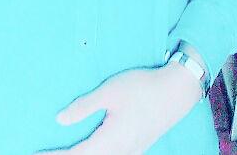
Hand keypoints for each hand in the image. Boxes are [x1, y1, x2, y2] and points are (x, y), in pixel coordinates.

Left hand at [32, 61, 202, 153]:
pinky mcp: (136, 147)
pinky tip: (88, 150)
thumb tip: (59, 120)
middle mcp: (120, 153)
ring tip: (60, 153)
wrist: (176, 91)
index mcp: (111, 141)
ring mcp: (130, 152)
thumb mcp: (110, 92)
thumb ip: (84, 107)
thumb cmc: (142, 87)